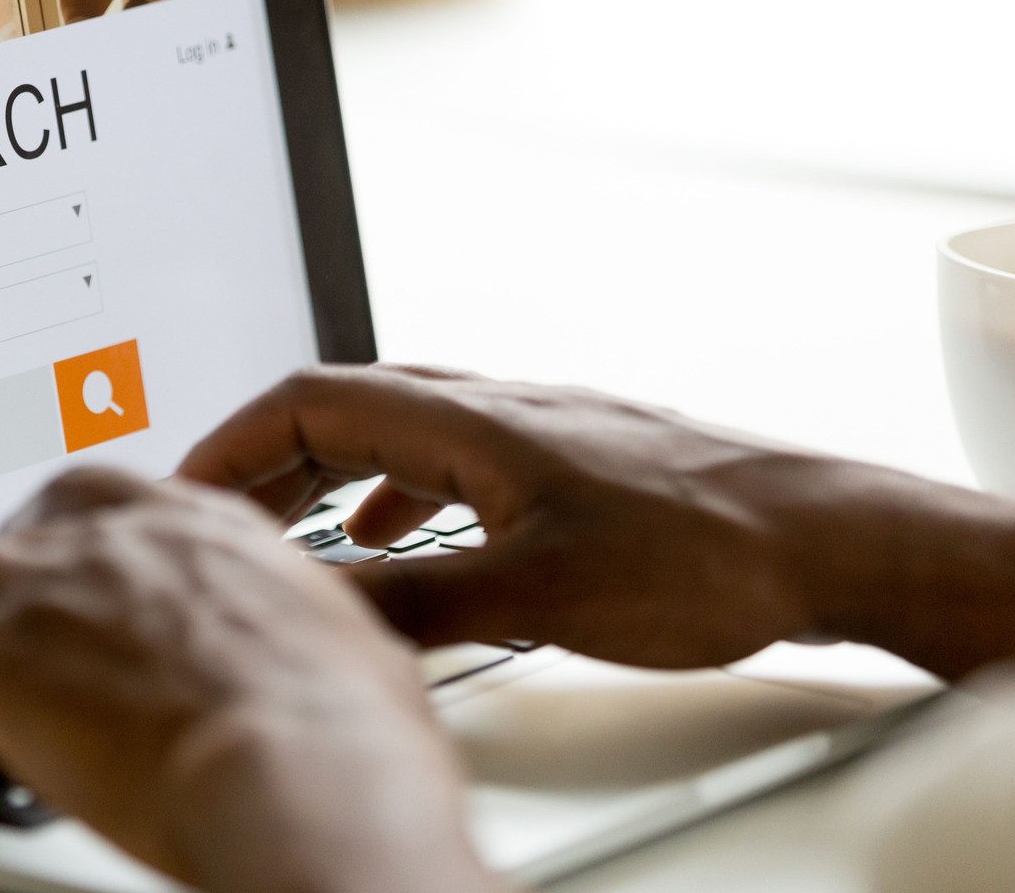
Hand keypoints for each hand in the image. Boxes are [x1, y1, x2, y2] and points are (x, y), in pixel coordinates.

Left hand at [0, 468, 498, 892]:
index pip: (105, 493)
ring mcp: (46, 587)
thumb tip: (300, 655)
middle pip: (15, 521)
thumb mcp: (337, 640)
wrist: (305, 767)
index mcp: (199, 525)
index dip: (70, 537)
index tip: (64, 577)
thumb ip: (287, 625)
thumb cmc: (345, 728)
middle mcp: (115, 536)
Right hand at [178, 365, 1014, 679]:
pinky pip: (448, 459)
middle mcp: (495, 407)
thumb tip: (323, 613)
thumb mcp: (538, 595)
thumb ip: (418, 605)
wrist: (827, 537)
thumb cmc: (706, 550)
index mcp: (471, 420)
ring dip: (326, 474)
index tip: (186, 491)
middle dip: (266, 460)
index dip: (233, 444)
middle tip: (218, 516)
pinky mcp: (569, 464)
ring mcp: (534, 430)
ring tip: (289, 530)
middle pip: (342, 406)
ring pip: (396, 431)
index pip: (310, 399)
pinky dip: (394, 492)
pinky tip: (404, 537)